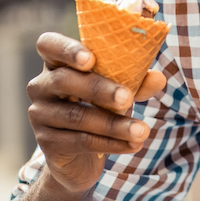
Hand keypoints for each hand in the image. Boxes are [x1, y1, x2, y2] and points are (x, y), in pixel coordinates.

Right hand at [26, 32, 165, 196]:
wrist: (81, 155)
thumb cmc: (100, 106)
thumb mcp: (119, 89)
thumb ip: (136, 80)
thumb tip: (159, 78)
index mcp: (57, 63)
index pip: (49, 45)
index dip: (67, 49)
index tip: (91, 59)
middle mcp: (41, 85)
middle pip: (64, 81)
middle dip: (99, 89)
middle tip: (127, 98)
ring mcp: (40, 114)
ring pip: (77, 116)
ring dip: (114, 124)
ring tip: (142, 131)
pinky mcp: (46, 142)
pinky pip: (80, 141)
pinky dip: (111, 143)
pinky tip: (133, 145)